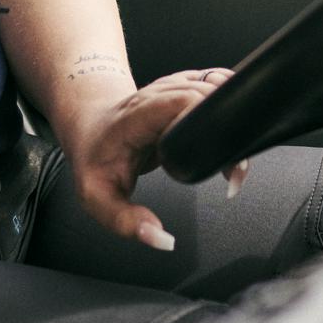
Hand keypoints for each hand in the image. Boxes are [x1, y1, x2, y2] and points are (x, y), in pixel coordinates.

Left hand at [61, 67, 241, 250]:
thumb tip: (162, 240)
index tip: (223, 158)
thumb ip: (126, 222)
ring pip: (214, 84)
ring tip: (231, 157)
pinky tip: (229, 126)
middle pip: (207, 92)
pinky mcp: (182, 87)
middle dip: (228, 128)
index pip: (183, 99)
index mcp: (138, 115)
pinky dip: (228, 100)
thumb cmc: (94, 159)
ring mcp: (171, 86)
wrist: (89, 126)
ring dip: (231, 114)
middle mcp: (157, 94)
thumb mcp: (97, 198)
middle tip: (233, 173)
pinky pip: (214, 82)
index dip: (209, 121)